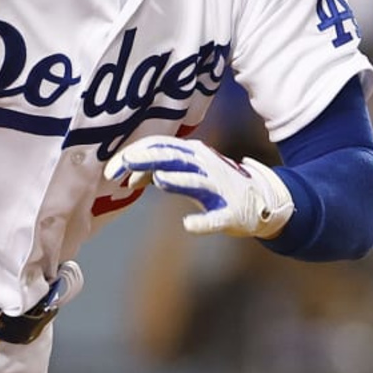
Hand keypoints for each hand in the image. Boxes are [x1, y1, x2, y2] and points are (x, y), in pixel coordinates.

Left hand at [104, 135, 292, 237]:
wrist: (262, 201)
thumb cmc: (217, 186)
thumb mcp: (187, 173)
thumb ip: (158, 172)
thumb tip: (130, 176)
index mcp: (193, 154)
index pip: (159, 146)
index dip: (133, 154)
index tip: (110, 170)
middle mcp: (205, 166)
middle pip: (172, 158)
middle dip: (144, 161)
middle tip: (119, 170)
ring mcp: (219, 188)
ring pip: (196, 182)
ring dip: (178, 180)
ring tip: (159, 180)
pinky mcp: (231, 213)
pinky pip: (215, 218)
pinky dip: (202, 222)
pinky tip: (188, 226)